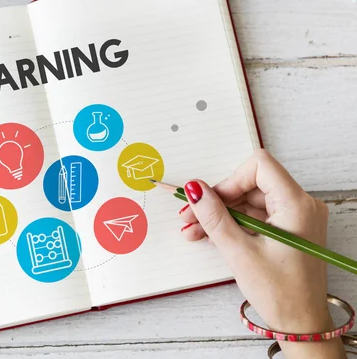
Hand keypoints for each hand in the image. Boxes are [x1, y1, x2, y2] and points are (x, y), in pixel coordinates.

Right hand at [178, 149, 345, 358]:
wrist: (300, 324)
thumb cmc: (280, 293)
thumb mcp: (239, 252)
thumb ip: (214, 216)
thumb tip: (195, 189)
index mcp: (296, 205)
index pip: (259, 166)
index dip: (230, 180)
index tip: (209, 200)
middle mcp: (300, 205)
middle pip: (251, 185)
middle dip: (218, 200)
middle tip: (190, 216)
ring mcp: (295, 217)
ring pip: (249, 202)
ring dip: (221, 214)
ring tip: (194, 230)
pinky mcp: (288, 229)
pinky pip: (255, 216)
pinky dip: (233, 224)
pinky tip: (210, 235)